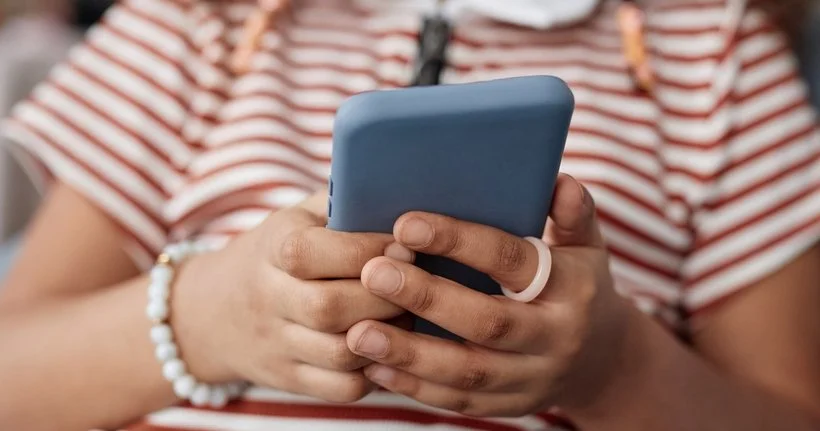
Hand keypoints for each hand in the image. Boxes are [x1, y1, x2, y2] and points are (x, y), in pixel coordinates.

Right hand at [171, 191, 413, 402]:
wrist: (215, 310)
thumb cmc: (279, 251)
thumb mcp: (299, 215)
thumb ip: (342, 201)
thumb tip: (399, 189)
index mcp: (272, 248)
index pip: (311, 252)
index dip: (366, 250)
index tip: (405, 246)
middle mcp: (267, 298)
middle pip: (328, 307)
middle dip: (384, 296)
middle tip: (418, 283)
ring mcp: (276, 344)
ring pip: (340, 353)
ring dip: (387, 336)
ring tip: (408, 315)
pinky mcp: (289, 379)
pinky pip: (341, 387)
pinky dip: (375, 371)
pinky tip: (388, 346)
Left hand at [345, 175, 634, 415]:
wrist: (604, 360)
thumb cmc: (579, 285)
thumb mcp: (587, 245)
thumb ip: (572, 213)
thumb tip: (559, 181)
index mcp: (571, 287)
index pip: (512, 261)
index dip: (460, 242)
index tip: (406, 224)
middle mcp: (555, 337)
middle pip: (487, 321)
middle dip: (426, 298)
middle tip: (372, 273)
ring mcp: (532, 379)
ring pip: (467, 371)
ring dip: (410, 353)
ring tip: (358, 332)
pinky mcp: (510, 405)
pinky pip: (458, 401)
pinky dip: (414, 387)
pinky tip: (373, 366)